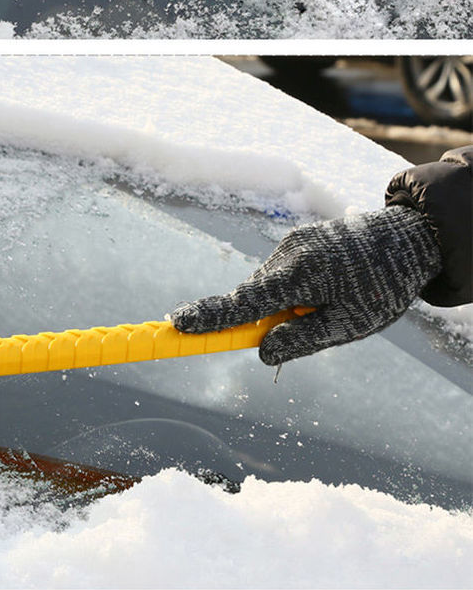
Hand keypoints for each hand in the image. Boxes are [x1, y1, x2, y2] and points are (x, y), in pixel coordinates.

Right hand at [170, 207, 441, 364]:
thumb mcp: (350, 324)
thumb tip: (261, 351)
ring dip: (286, 303)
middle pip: (254, 296)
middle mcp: (289, 253)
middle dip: (267, 318)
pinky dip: (295, 288)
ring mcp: (294, 242)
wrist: (412, 237)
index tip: (176, 325)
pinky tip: (333, 287)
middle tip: (315, 324)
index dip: (209, 318)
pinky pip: (284, 271)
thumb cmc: (385, 285)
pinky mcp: (302, 238)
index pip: (243, 303)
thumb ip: (302, 339)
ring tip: (336, 302)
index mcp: (299, 275)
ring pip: (270, 285)